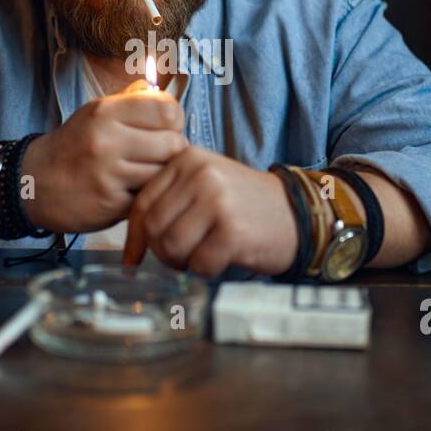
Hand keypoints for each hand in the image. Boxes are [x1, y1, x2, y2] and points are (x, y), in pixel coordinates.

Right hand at [21, 81, 184, 233]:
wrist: (33, 183)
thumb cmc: (73, 146)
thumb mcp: (95, 113)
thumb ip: (130, 100)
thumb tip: (160, 90)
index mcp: (106, 112)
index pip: (168, 109)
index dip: (173, 120)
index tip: (163, 128)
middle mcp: (107, 140)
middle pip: (174, 144)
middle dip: (171, 152)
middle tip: (155, 156)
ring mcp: (108, 174)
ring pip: (164, 173)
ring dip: (159, 176)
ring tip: (142, 174)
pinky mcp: (111, 204)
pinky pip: (149, 196)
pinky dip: (145, 195)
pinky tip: (130, 191)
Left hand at [122, 146, 297, 277]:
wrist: (297, 213)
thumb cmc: (245, 206)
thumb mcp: (205, 185)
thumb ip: (169, 199)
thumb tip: (132, 242)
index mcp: (187, 160)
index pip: (142, 203)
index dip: (134, 237)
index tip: (133, 258)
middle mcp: (200, 176)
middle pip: (154, 228)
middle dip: (163, 252)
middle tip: (182, 257)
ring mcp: (217, 202)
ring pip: (172, 247)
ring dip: (183, 262)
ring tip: (201, 256)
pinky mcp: (232, 231)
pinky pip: (200, 263)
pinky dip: (207, 270)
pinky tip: (222, 259)